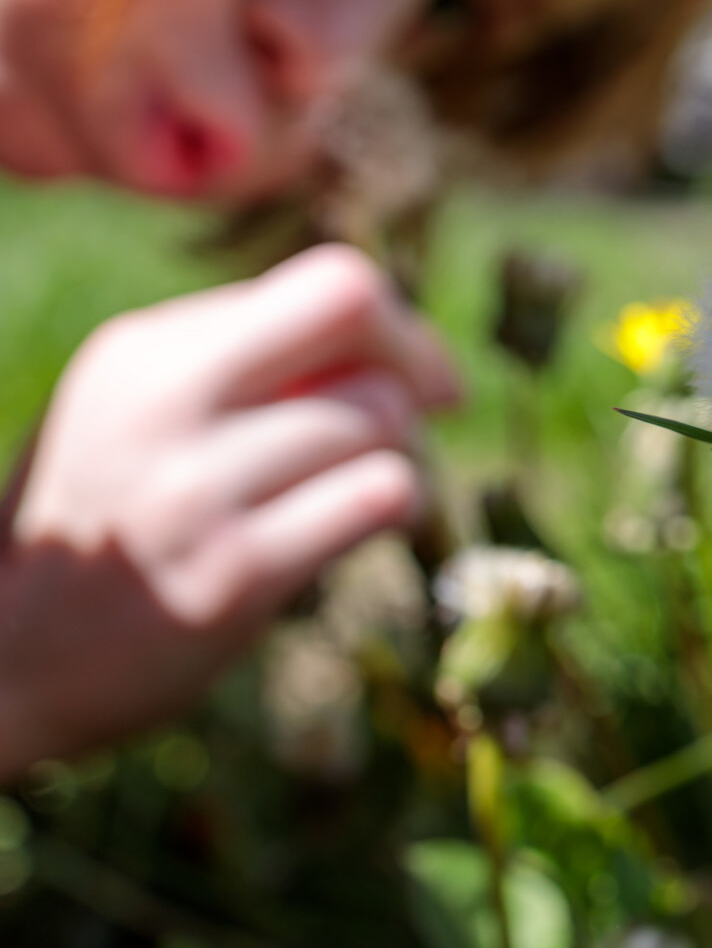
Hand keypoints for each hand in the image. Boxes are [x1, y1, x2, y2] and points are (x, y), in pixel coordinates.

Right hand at [0, 244, 459, 778]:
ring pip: (381, 418)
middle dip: (420, 363)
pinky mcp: (235, 570)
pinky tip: (364, 526)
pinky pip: (378, 497)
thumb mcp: (141, 413)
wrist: (7, 666)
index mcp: (144, 352)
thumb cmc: (111, 528)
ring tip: (360, 490)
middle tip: (433, 410)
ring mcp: (195, 488)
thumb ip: (247, 364)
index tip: (413, 370)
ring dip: (403, 454)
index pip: (327, 281)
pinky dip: (399, 505)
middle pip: (357, 316)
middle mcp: (164, 404)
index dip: (395, 322)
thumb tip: (399, 340)